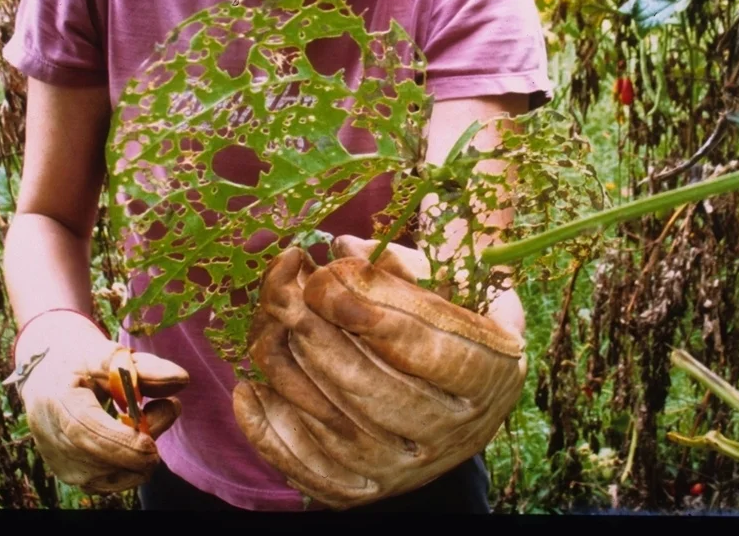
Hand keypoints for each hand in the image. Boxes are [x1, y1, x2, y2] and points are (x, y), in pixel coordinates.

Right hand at [8, 310, 189, 492]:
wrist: (46, 380)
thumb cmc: (82, 363)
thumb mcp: (109, 356)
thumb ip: (144, 367)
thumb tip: (182, 379)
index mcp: (58, 402)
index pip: (85, 432)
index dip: (120, 441)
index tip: (152, 444)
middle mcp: (55, 441)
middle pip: (106, 458)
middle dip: (146, 437)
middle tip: (170, 405)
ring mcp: (65, 465)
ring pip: (118, 474)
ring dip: (145, 448)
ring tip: (150, 413)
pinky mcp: (78, 478)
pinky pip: (119, 479)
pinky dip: (137, 460)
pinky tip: (138, 434)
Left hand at [232, 235, 526, 508]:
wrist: (468, 396)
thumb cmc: (459, 319)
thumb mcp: (456, 279)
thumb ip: (407, 262)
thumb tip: (344, 247)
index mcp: (489, 372)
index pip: (420, 342)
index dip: (364, 307)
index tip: (321, 273)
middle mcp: (452, 433)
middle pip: (367, 385)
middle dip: (314, 331)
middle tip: (283, 289)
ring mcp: (407, 469)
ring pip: (331, 424)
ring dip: (288, 369)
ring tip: (268, 323)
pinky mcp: (367, 491)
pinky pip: (308, 469)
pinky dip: (270, 431)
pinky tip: (249, 390)